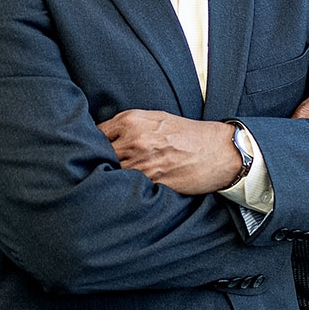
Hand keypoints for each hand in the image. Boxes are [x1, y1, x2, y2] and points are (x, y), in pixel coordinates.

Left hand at [97, 109, 238, 194]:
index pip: (96, 133)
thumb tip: (103, 137)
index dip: (92, 143)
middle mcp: (133, 140)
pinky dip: (123, 190)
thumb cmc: (187, 134)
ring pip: (109, 174)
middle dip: (96, 161)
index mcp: (131, 120)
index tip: (91, 151)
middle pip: (98, 155)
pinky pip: (127, 188)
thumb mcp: (156, 118)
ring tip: (107, 181)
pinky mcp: (151, 183)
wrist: (218, 150)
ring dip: (108, 178)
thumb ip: (128, 126)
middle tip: (94, 169)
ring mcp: (141, 163)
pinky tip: (124, 191)